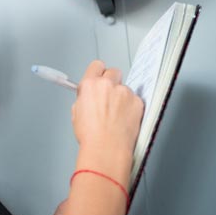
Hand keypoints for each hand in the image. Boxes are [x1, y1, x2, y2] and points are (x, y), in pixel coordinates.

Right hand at [71, 60, 143, 180]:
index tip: (99, 78)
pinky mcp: (138, 102)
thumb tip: (89, 95)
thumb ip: (84, 97)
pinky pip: (135, 99)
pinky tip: (125, 119)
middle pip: (113, 72)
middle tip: (109, 95)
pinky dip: (131, 107)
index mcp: (90, 84)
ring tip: (116, 114)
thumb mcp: (77, 112)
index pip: (96, 65)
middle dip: (112, 81)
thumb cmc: (91, 135)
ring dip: (122, 97)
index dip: (98, 73)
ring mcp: (125, 92)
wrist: (107, 149)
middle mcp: (108, 84)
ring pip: (125, 88)